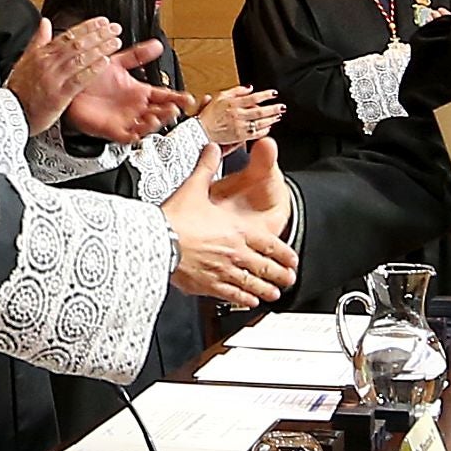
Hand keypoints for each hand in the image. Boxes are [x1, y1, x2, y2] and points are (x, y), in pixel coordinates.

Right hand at [6, 18, 121, 134]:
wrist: (10, 112)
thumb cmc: (19, 89)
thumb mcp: (25, 60)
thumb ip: (38, 40)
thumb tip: (45, 22)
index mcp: (41, 54)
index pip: (68, 35)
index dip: (87, 27)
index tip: (102, 22)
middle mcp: (48, 63)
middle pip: (77, 44)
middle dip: (98, 34)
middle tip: (114, 28)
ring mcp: (54, 78)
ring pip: (80, 58)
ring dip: (99, 49)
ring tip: (115, 42)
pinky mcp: (59, 95)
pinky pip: (78, 79)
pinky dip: (92, 70)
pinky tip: (104, 63)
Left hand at [65, 43, 196, 144]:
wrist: (69, 83)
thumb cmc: (90, 77)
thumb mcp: (118, 62)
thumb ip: (138, 55)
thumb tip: (157, 45)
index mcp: (138, 92)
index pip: (164, 96)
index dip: (177, 98)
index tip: (188, 98)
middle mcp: (135, 107)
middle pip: (160, 113)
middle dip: (170, 112)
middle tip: (175, 108)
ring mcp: (125, 119)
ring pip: (148, 126)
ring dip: (157, 122)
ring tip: (161, 114)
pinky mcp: (113, 129)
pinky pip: (129, 136)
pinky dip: (138, 133)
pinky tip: (144, 125)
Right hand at [162, 138, 297, 307]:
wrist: (157, 242)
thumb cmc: (175, 219)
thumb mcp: (194, 187)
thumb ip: (206, 167)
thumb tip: (212, 148)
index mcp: (237, 231)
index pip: (270, 244)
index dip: (284, 253)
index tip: (292, 259)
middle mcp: (236, 253)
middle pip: (266, 267)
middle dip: (280, 274)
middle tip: (289, 279)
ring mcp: (224, 271)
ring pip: (253, 284)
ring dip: (267, 289)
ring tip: (275, 293)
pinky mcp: (209, 285)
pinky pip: (232, 295)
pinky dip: (244, 298)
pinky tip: (250, 301)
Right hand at [194, 84, 284, 148]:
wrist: (201, 131)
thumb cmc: (209, 115)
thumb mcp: (219, 97)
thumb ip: (235, 91)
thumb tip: (249, 88)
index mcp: (232, 103)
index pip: (253, 97)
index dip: (265, 95)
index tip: (273, 94)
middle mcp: (237, 114)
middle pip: (259, 111)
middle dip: (273, 109)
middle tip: (281, 107)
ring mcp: (239, 126)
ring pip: (259, 122)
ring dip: (271, 119)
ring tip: (277, 116)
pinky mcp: (239, 137)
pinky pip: (255, 134)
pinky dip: (263, 131)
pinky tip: (268, 128)